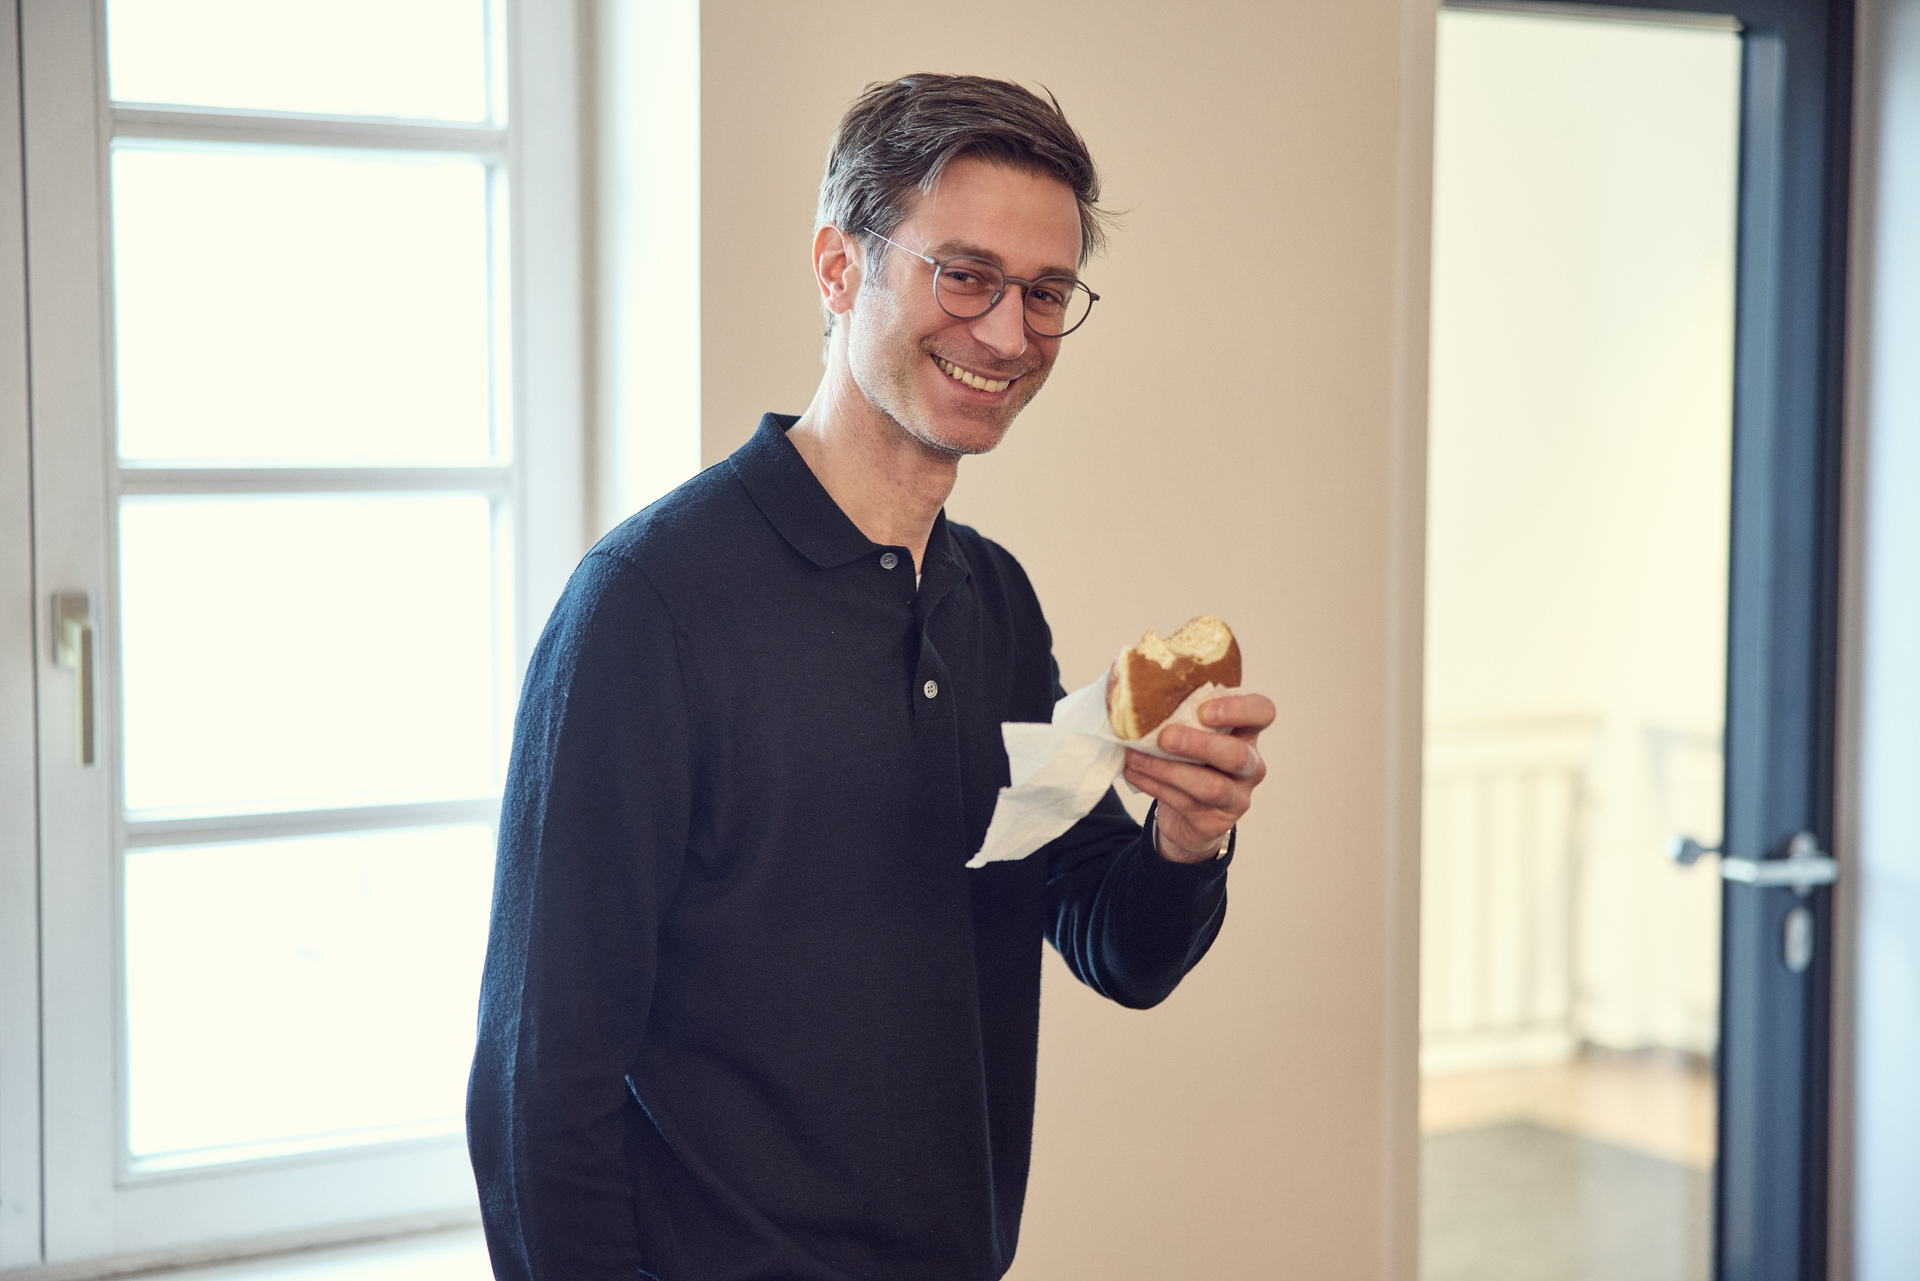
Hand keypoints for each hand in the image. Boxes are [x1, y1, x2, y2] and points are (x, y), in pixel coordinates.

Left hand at [1122, 693, 1274, 863]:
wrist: (1185, 813)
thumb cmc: (1185, 757)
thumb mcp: (1187, 729)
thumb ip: (1176, 707)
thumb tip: (1131, 675)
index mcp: (1246, 730)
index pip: (1262, 712)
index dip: (1239, 709)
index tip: (1203, 709)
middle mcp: (1250, 763)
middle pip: (1238, 755)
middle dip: (1200, 745)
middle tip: (1165, 737)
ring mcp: (1237, 795)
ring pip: (1211, 786)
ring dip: (1168, 770)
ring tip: (1136, 757)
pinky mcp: (1216, 821)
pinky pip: (1186, 803)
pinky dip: (1155, 785)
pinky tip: (1133, 772)